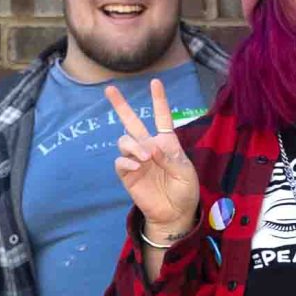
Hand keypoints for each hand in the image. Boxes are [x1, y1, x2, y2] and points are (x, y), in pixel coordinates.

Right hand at [106, 76, 201, 236]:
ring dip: (133, 145)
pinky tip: (136, 165)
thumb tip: (151, 147)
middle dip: (121, 106)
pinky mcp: (128, 174)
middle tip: (110, 89)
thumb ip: (171, 158)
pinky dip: (127, 161)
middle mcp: (149, 147)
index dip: (159, 100)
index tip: (155, 82)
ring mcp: (136, 160)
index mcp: (167, 143)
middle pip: (132, 122)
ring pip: (124, 140)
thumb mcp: (186, 173)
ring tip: (145, 157)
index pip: (162, 118)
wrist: (175, 213)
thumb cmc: (184, 191)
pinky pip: (120, 161)